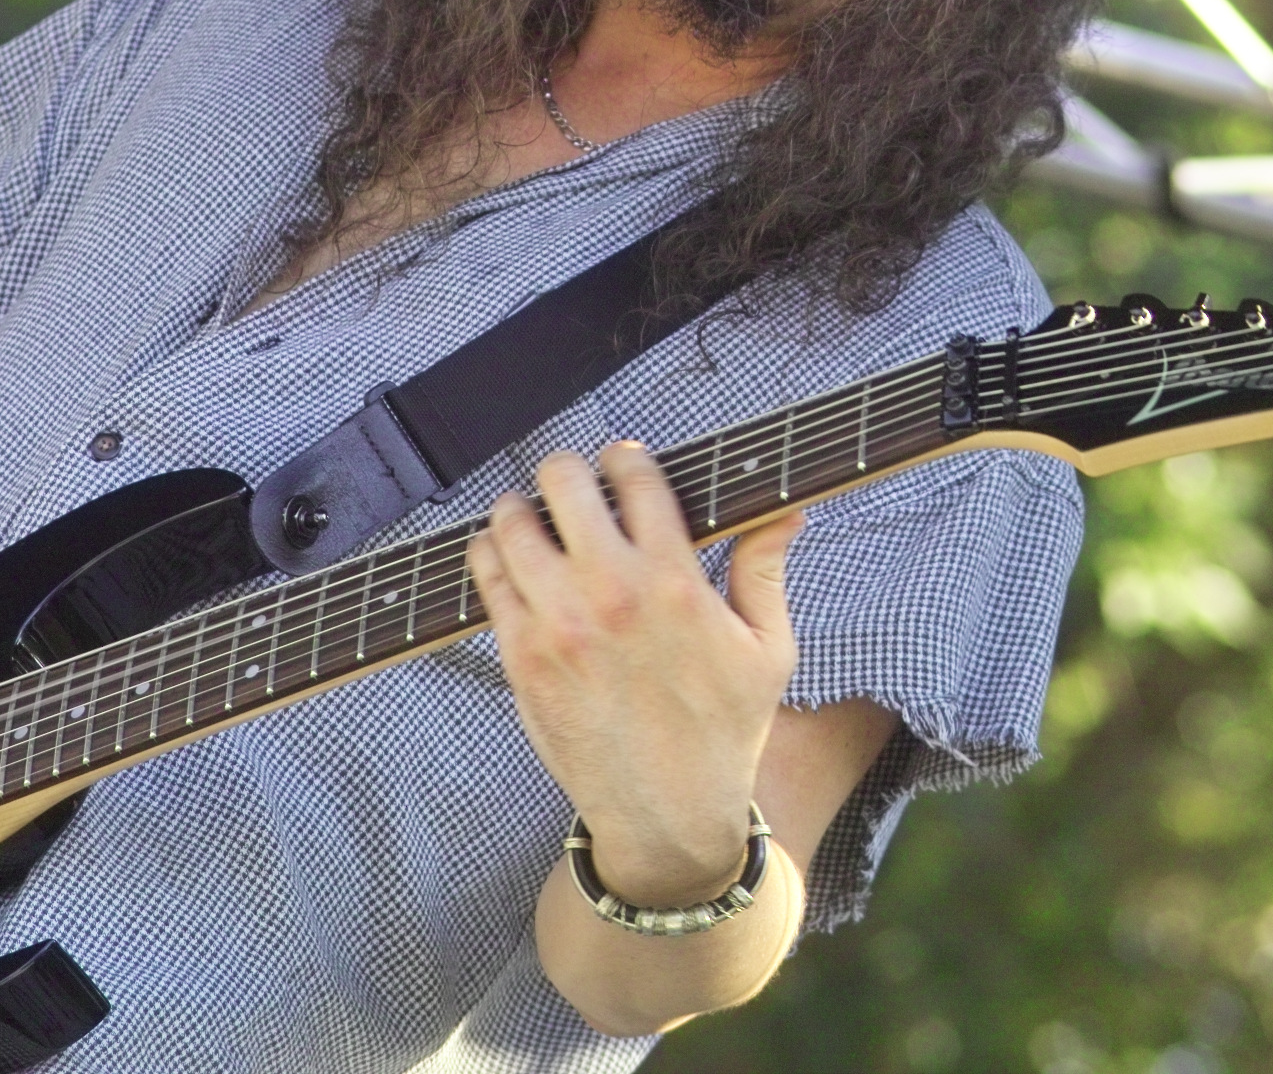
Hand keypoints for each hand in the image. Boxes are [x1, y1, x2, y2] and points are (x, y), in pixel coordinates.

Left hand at [469, 442, 800, 904]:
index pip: (635, 477)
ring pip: (511, 521)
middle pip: (562, 481)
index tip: (623, 462)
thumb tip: (787, 507)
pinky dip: (493, 556)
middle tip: (574, 488)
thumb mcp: (767, 650)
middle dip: (569, 473)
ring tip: (535, 519)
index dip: (626, 459)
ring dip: (523, 510)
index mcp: (674, 581)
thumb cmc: (723, 730)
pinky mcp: (519, 656)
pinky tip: (512, 562)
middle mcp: (610, 593)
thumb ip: (764, 570)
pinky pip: (486, 576)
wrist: (668, 814)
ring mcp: (557, 623)